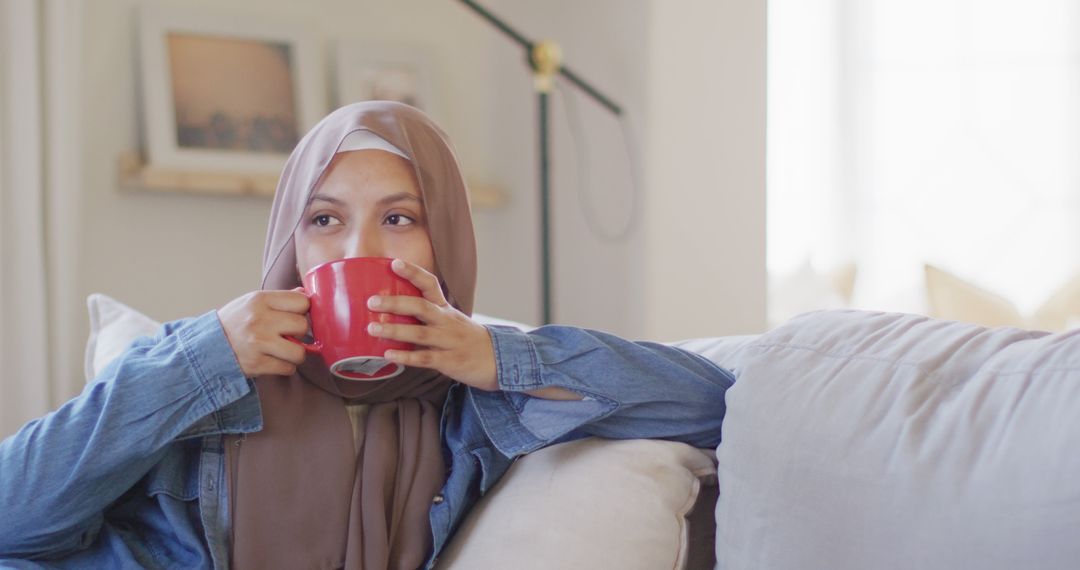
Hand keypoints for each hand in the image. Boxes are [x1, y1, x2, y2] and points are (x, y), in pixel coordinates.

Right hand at [217, 289, 310, 377]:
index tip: (294, 316)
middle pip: (303, 325)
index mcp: (260, 299)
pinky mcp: (257, 363)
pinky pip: (288, 368)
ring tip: (284, 350)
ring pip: (299, 352)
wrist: (207, 345)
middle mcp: (260, 320)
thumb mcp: (254, 302)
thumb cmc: (236, 322)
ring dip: (295, 353)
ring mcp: (258, 343)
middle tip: (288, 334)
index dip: (302, 310)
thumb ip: (280, 299)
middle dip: (299, 332)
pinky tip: (274, 360)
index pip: (302, 301)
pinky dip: (285, 367)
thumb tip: (305, 295)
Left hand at [367, 259, 498, 389]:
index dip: (413, 272)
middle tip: (371, 301)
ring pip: (420, 334)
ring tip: (372, 328)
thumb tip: (389, 310)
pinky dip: (406, 357)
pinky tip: (388, 355)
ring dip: (395, 330)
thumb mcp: (450, 319)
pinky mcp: (450, 361)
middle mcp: (446, 321)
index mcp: (445, 308)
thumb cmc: (465, 338)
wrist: (498, 359)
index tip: (394, 263)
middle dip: (395, 303)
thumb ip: (425, 314)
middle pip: (420, 307)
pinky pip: (426, 358)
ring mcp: (449, 341)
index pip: (430, 284)